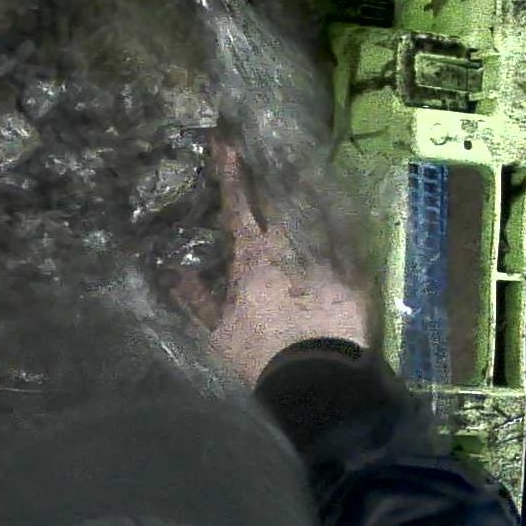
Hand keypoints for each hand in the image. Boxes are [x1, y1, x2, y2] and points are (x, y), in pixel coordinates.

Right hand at [190, 142, 370, 384]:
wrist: (314, 382)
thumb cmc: (259, 356)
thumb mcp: (216, 333)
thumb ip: (194, 299)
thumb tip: (169, 272)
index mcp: (251, 260)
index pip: (237, 207)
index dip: (230, 173)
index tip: (225, 143)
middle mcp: (290, 250)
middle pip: (280, 202)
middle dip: (271, 175)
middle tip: (268, 150)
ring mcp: (326, 261)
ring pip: (315, 215)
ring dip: (307, 193)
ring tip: (304, 171)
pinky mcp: (355, 279)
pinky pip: (349, 242)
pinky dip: (343, 225)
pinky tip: (343, 210)